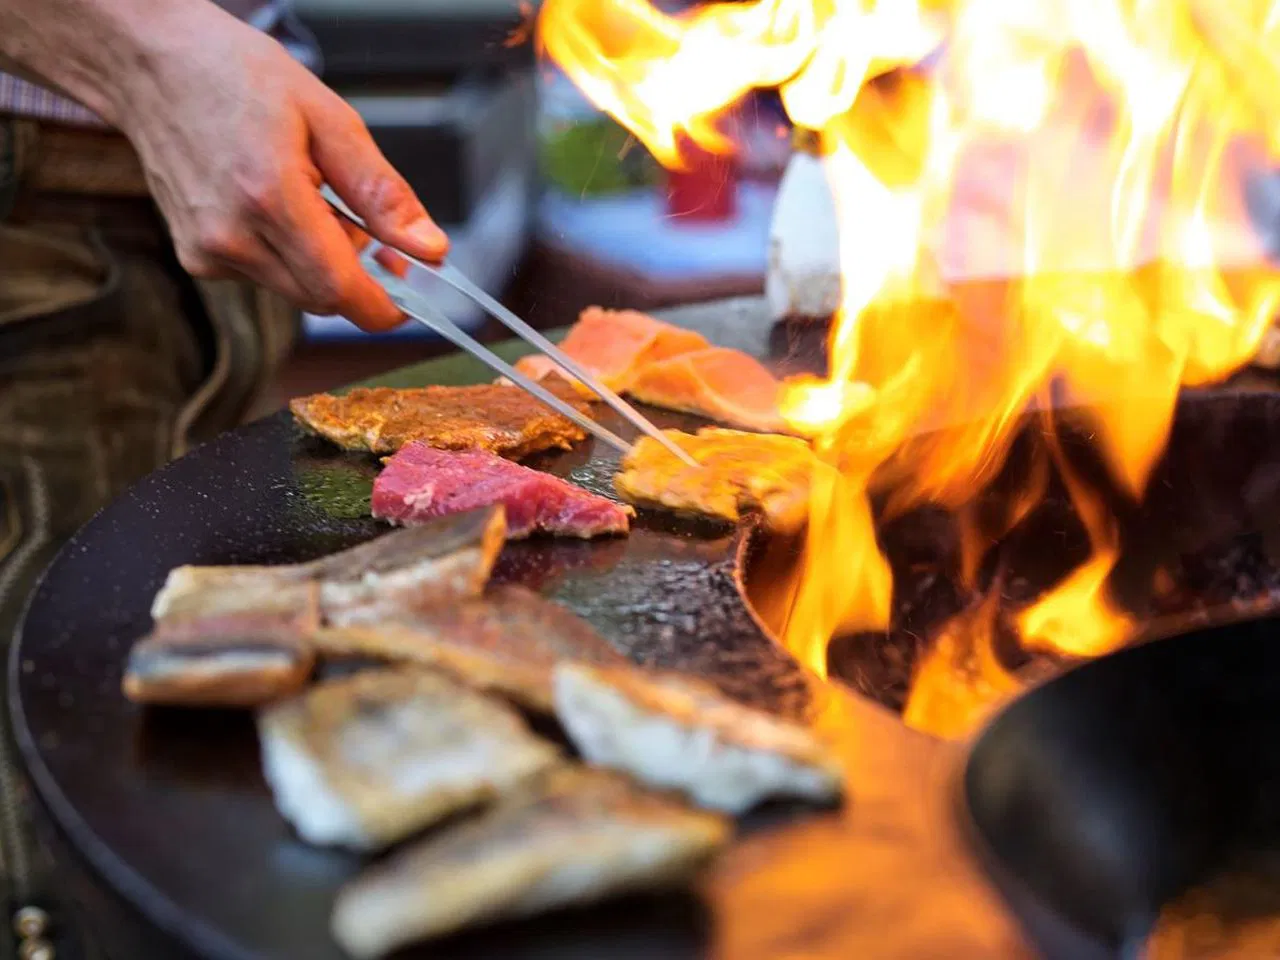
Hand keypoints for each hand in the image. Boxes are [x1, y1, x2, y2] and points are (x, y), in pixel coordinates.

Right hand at [112, 3, 446, 330]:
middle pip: (322, 298)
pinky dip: (287, 255)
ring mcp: (207, 252)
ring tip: (315, 200)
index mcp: (268, 196)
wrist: (151, 65)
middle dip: (359, 277)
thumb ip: (382, 192)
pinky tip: (275, 206)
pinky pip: (264, 276)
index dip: (384, 306)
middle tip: (373, 233)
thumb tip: (429, 248)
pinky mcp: (195, 257)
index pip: (340, 290)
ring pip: (295, 290)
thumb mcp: (329, 119)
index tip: (411, 299)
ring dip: (322, 264)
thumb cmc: (236, 77)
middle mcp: (231, 236)